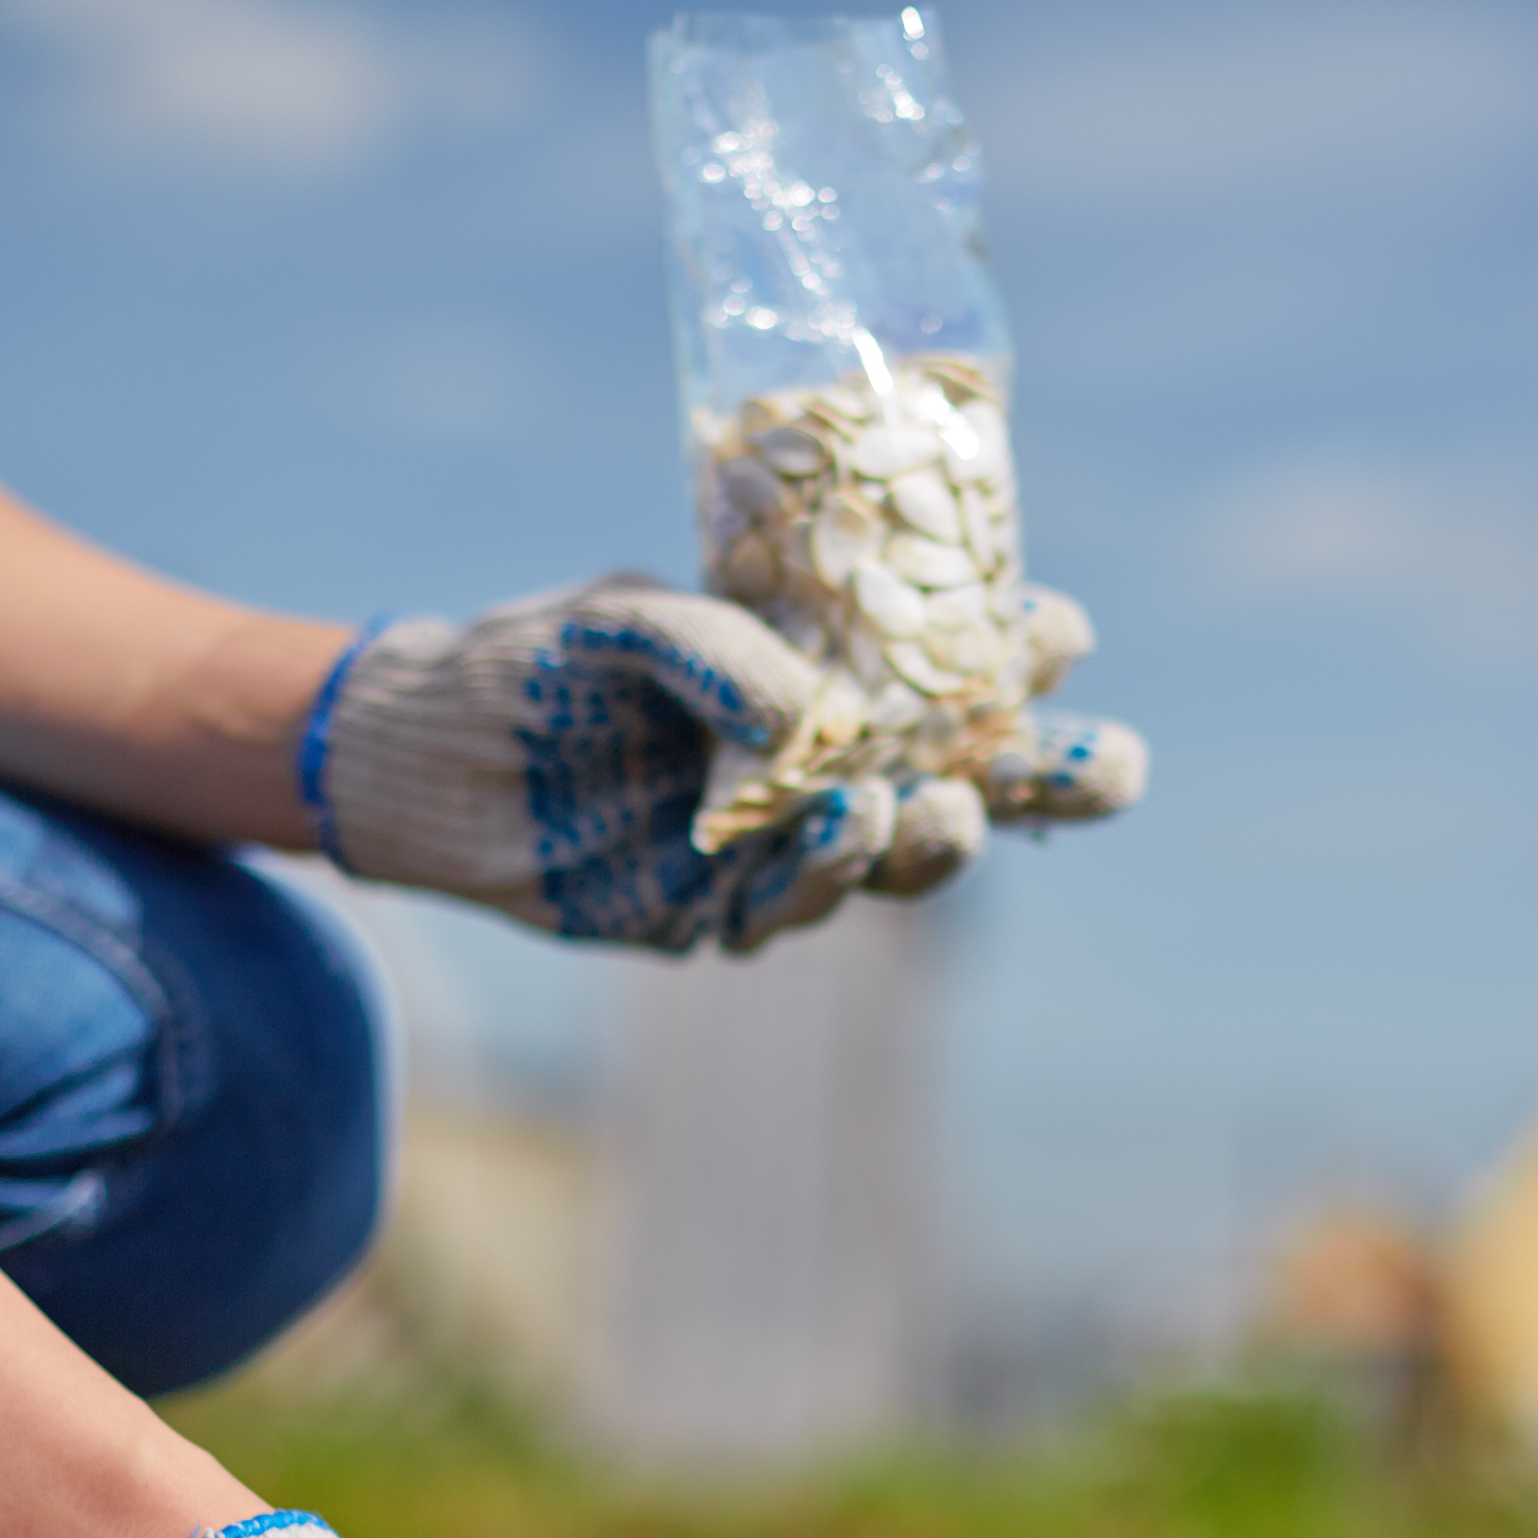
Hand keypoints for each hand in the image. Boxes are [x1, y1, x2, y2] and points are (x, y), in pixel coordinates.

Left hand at [300, 574, 1147, 950]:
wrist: (424, 758)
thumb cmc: (532, 665)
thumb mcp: (622, 620)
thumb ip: (716, 649)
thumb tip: (805, 717)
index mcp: (819, 678)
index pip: (944, 670)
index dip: (1016, 656)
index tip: (1063, 632)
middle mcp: (817, 769)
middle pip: (963, 781)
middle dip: (1048, 780)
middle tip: (1114, 769)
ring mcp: (773, 849)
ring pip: (891, 861)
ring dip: (931, 835)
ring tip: (942, 803)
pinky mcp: (713, 917)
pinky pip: (790, 907)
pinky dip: (826, 871)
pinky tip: (847, 827)